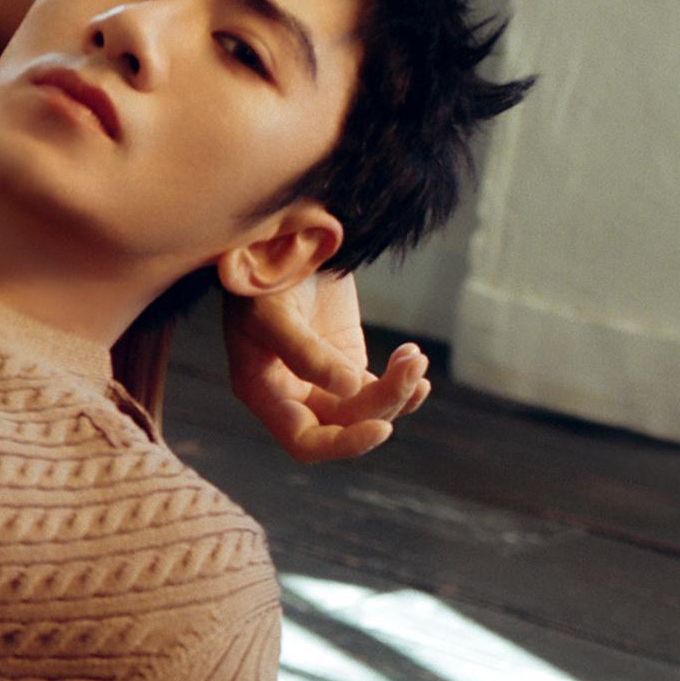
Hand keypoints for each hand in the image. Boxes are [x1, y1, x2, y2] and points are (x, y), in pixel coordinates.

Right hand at [222, 271, 430, 464]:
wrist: (283, 236)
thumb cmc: (263, 272)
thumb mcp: (274, 313)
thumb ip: (306, 354)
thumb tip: (349, 389)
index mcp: (264, 392)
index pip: (305, 441)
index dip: (342, 444)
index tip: (381, 428)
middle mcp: (292, 394)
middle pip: (346, 424)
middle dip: (383, 402)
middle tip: (413, 366)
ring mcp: (324, 379)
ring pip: (368, 408)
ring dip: (399, 390)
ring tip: (416, 358)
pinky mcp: (347, 360)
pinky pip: (379, 388)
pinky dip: (402, 380)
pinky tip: (413, 359)